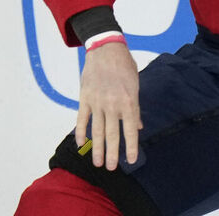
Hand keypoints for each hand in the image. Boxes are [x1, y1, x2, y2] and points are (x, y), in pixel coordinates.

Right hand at [75, 42, 141, 170]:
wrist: (106, 49)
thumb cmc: (124, 66)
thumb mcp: (136, 85)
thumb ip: (135, 108)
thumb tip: (137, 127)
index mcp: (129, 101)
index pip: (130, 130)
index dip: (131, 147)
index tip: (131, 160)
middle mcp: (113, 105)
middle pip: (113, 134)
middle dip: (113, 153)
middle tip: (112, 168)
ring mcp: (97, 102)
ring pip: (97, 130)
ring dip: (97, 148)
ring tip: (98, 162)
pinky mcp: (85, 98)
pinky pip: (82, 119)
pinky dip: (81, 132)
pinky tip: (81, 144)